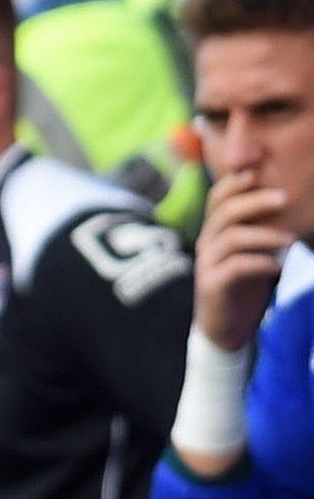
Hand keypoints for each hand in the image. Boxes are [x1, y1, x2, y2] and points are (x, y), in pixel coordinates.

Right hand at [196, 170, 294, 351]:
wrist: (225, 328)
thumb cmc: (243, 287)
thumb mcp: (252, 254)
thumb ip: (262, 233)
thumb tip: (291, 209)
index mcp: (214, 232)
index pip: (217, 199)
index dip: (235, 182)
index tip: (259, 171)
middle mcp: (206, 243)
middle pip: (224, 212)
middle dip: (255, 202)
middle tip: (286, 198)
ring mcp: (207, 264)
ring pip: (231, 238)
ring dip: (264, 235)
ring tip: (292, 240)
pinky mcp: (213, 285)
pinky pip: (235, 268)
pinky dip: (259, 263)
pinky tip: (279, 267)